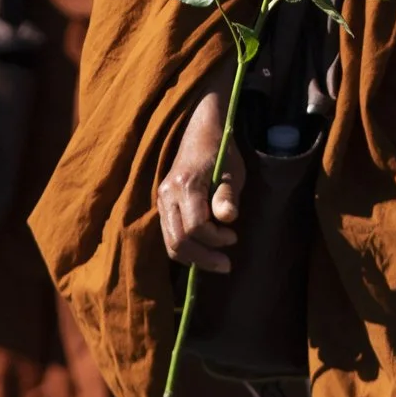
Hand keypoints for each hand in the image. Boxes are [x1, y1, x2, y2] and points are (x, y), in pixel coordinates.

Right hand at [158, 87, 242, 272]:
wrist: (201, 131)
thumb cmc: (221, 152)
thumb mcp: (232, 172)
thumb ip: (228, 196)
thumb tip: (228, 219)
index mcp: (185, 185)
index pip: (195, 227)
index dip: (215, 239)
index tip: (234, 236)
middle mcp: (167, 195)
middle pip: (178, 241)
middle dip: (203, 258)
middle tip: (226, 265)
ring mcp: (162, 200)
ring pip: (170, 243)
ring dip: (194, 258)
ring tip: (217, 261)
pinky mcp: (163, 205)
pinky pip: (169, 235)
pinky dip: (186, 248)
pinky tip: (204, 250)